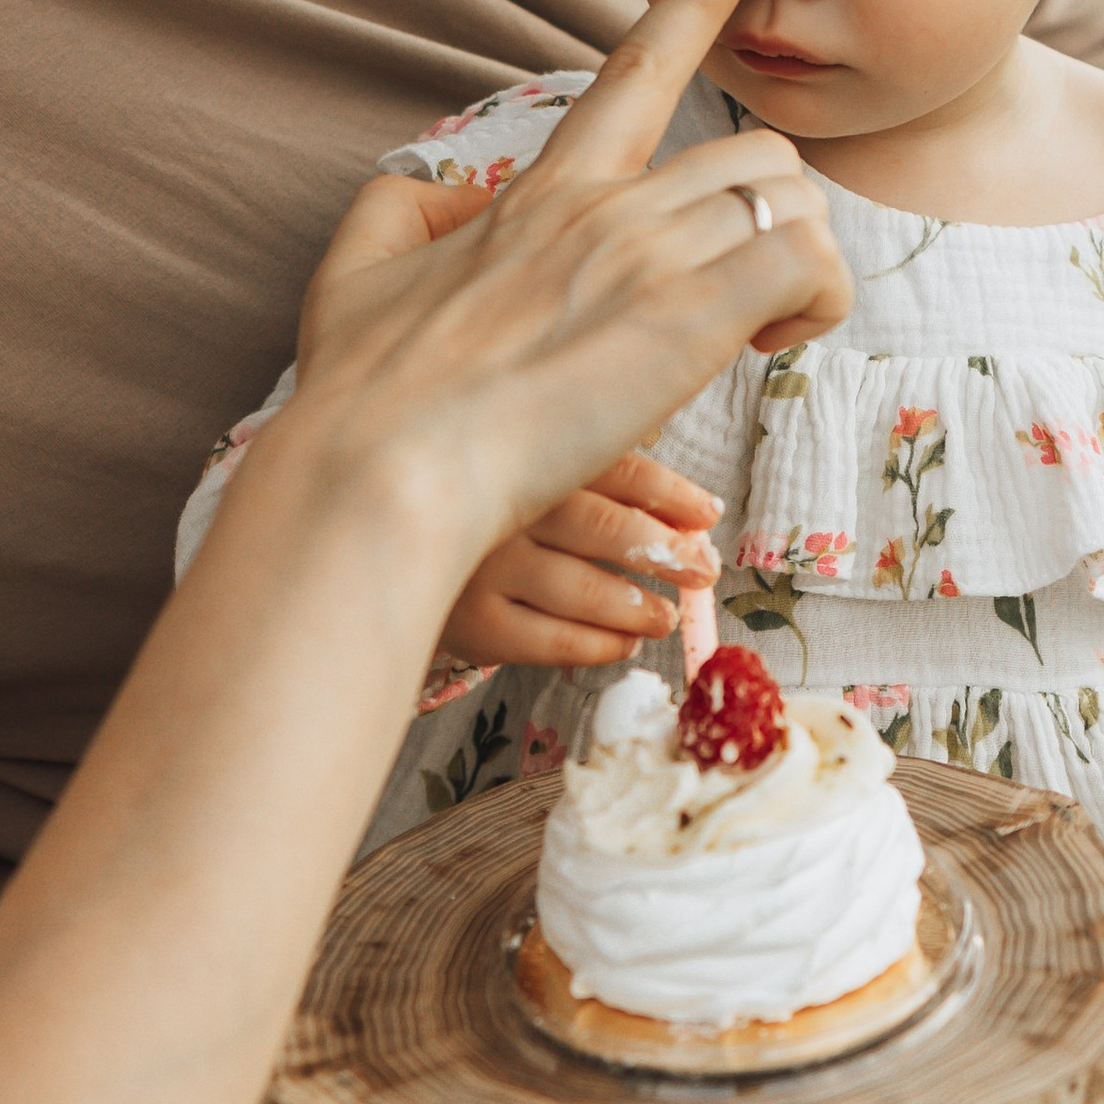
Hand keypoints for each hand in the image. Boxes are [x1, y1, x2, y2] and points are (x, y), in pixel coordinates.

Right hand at [289, 0, 850, 570]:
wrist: (379, 468)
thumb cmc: (362, 394)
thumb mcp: (350, 278)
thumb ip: (390, 213)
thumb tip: (425, 188)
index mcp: (543, 191)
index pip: (639, 65)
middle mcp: (608, 206)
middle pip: (757, 155)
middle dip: (774, 224)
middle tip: (739, 304)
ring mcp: (650, 256)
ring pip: (794, 203)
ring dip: (798, 267)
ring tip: (752, 335)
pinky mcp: (688, 321)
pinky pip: (809, 264)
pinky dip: (817, 301)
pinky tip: (767, 347)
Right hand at [441, 451, 721, 668]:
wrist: (395, 553)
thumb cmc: (493, 517)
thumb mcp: (539, 481)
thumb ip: (605, 488)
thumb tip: (697, 519)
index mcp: (529, 458)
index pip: (615, 468)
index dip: (671, 495)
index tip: (708, 515)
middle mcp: (504, 508)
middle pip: (603, 527)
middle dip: (665, 552)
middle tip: (701, 571)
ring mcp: (485, 568)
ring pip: (581, 590)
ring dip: (637, 606)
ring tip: (664, 616)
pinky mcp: (474, 624)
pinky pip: (552, 641)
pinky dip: (599, 645)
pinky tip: (624, 642)